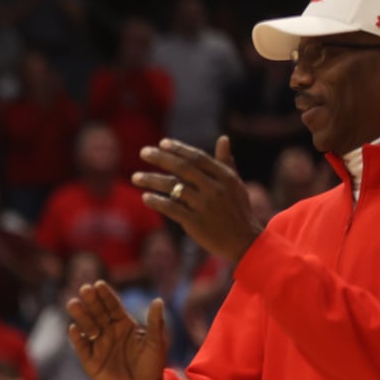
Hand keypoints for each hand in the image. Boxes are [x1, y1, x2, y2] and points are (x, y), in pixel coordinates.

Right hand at [66, 280, 166, 379]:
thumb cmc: (151, 365)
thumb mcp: (156, 343)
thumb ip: (156, 323)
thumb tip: (158, 301)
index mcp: (123, 324)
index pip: (113, 306)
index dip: (106, 296)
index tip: (99, 284)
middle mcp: (108, 331)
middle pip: (98, 313)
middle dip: (91, 301)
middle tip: (85, 289)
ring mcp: (98, 344)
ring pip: (87, 326)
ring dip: (80, 315)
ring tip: (73, 304)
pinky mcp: (90, 360)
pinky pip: (81, 347)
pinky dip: (77, 338)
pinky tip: (73, 329)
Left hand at [134, 136, 264, 262]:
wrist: (244, 241)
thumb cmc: (237, 210)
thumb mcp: (235, 184)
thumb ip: (226, 162)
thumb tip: (223, 138)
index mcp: (225, 177)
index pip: (198, 158)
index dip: (179, 149)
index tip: (162, 143)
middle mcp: (215, 189)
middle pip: (184, 169)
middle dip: (162, 158)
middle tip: (143, 152)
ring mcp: (205, 206)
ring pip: (174, 188)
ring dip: (152, 180)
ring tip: (135, 177)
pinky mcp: (195, 222)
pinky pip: (171, 208)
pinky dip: (157, 202)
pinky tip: (145, 197)